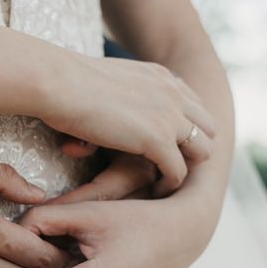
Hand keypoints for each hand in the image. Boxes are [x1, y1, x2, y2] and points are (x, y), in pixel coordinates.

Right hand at [40, 56, 216, 195]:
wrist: (58, 82)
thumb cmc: (65, 84)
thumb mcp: (102, 81)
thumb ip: (115, 94)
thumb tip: (101, 109)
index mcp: (159, 76)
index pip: (192, 105)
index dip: (184, 128)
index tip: (166, 146)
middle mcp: (172, 93)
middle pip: (208, 127)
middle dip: (193, 148)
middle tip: (169, 166)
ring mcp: (169, 116)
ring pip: (203, 150)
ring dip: (186, 168)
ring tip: (164, 181)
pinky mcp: (158, 140)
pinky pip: (178, 171)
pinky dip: (168, 184)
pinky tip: (153, 191)